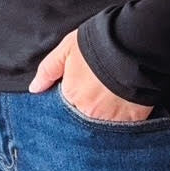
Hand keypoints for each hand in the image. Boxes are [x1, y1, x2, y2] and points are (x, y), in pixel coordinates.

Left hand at [28, 27, 154, 122]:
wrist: (135, 44)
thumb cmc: (99, 43)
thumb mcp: (67, 49)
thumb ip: (48, 70)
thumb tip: (34, 89)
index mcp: (71, 95)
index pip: (66, 105)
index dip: (73, 96)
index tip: (81, 87)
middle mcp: (88, 112)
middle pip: (84, 117)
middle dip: (88, 108)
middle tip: (99, 92)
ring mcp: (110, 118)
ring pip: (103, 124)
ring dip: (105, 115)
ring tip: (113, 98)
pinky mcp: (132, 121)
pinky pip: (125, 127)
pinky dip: (124, 118)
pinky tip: (127, 105)